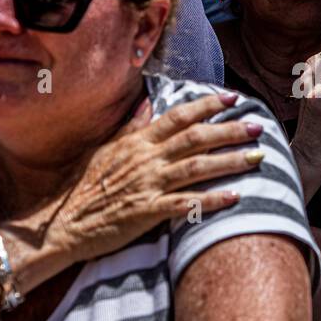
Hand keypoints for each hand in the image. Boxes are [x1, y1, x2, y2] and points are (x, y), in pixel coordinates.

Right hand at [42, 92, 265, 264]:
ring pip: (197, 167)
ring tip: (258, 157)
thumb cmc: (82, 188)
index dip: (207, 105)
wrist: (61, 223)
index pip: (178, 116)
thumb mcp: (104, 150)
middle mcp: (146, 159)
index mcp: (137, 142)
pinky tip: (235, 197)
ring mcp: (147, 185)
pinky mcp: (147, 212)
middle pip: (196, 138)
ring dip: (230, 161)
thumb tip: (146, 104)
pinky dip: (211, 200)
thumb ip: (130, 128)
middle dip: (230, 131)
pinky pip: (185, 204)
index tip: (232, 97)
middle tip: (258, 127)